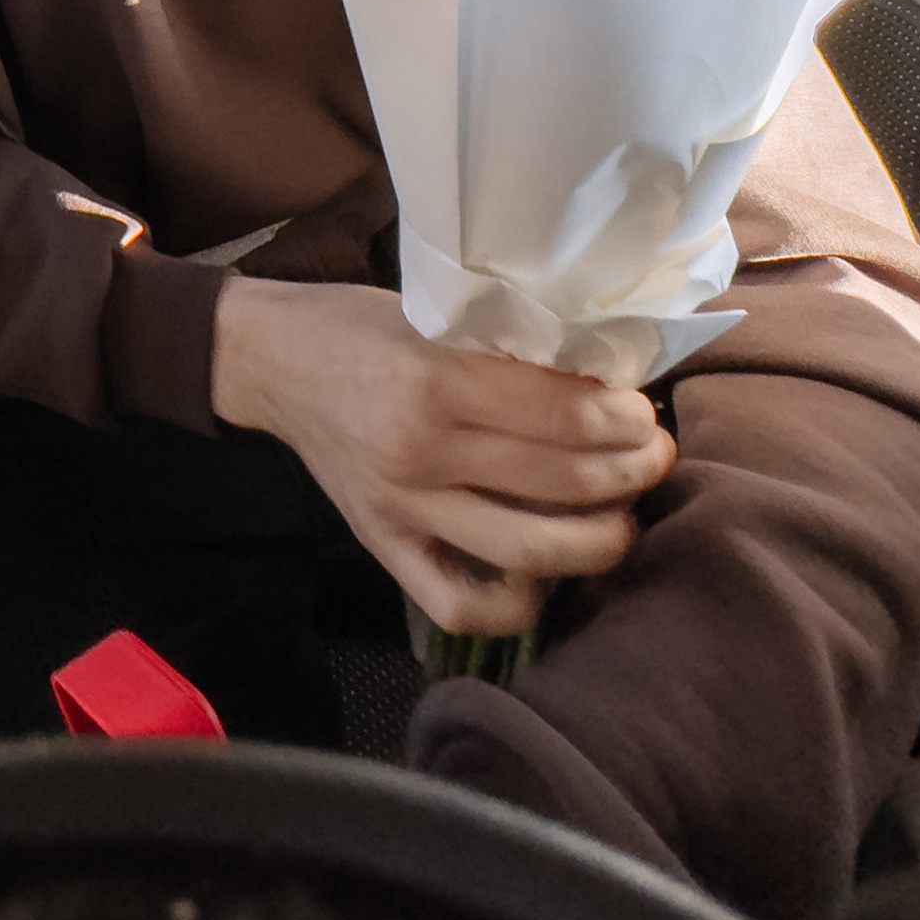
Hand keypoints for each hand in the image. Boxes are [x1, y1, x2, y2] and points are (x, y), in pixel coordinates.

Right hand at [210, 278, 676, 634]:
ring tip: (621, 512)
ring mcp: (402, 507)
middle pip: (564, 481)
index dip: (624, 417)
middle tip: (651, 452)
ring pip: (533, 551)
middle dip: (632, 469)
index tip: (641, 409)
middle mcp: (419, 450)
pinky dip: (520, 603)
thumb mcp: (433, 313)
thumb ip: (507, 351)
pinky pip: (464, 606)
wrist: (269, 359)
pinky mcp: (383, 546)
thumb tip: (607, 386)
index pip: (565, 414)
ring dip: (603, 537)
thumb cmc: (357, 325)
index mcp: (432, 377)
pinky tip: (548, 571)